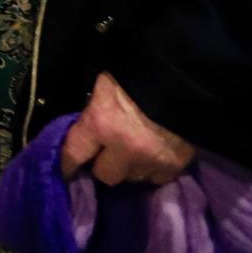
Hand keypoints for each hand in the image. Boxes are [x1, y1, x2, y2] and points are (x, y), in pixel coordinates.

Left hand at [60, 71, 195, 184]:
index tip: (67, 171)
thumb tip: (86, 132)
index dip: (68, 164)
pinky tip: (154, 154)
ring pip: (132, 178)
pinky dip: (152, 169)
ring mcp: (151, 160)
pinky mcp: (175, 166)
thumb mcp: (105, 86)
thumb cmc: (138, 74)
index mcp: (101, 123)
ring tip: (135, 150)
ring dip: (130, 167)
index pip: (74, 154)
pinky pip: (156, 179)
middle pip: (105, 175)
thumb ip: (93, 112)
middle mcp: (124, 148)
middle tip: (109, 152)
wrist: (184, 77)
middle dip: (104, 165)